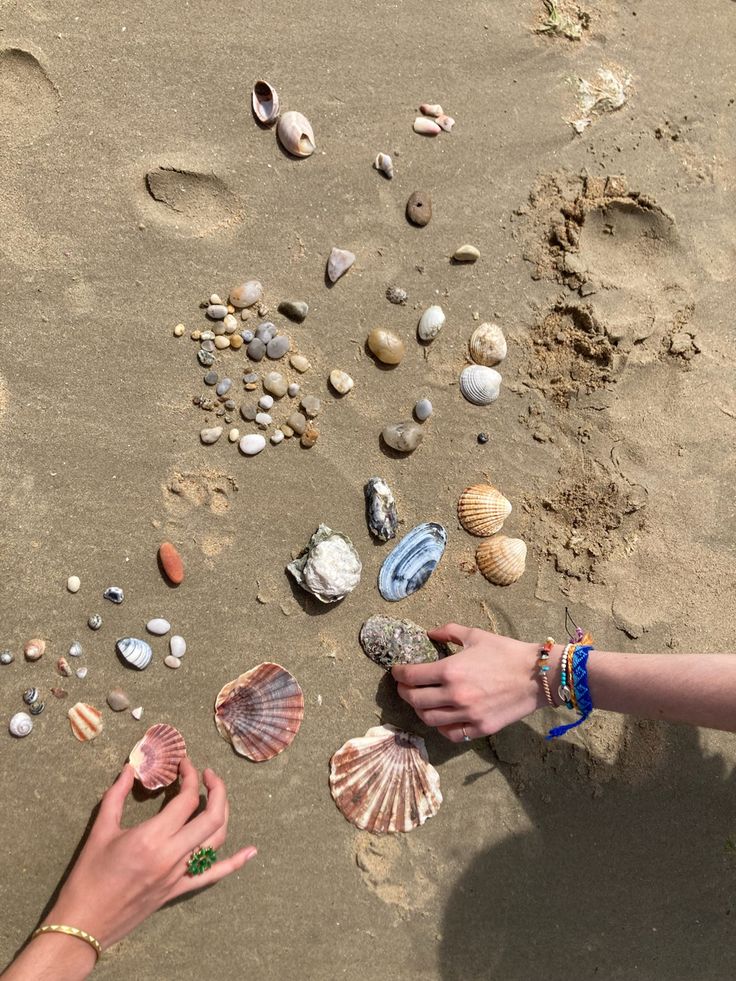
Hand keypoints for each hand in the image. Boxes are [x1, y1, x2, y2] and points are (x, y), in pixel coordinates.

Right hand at [45, 758, 255, 950]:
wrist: (85, 922)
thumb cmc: (88, 876)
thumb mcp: (100, 829)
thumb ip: (117, 794)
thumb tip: (132, 767)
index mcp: (152, 838)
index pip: (187, 799)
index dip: (190, 776)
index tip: (184, 763)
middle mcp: (172, 855)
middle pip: (211, 816)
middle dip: (216, 789)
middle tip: (207, 774)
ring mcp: (179, 875)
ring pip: (217, 840)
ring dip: (223, 813)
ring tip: (216, 796)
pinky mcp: (179, 890)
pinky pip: (213, 875)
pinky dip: (235, 862)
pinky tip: (251, 851)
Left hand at [391, 623, 541, 741]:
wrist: (537, 675)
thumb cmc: (506, 652)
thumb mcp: (475, 635)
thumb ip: (448, 632)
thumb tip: (429, 632)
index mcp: (450, 670)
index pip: (411, 676)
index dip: (399, 673)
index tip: (397, 671)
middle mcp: (454, 695)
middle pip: (415, 700)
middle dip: (404, 692)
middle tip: (404, 686)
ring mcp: (467, 715)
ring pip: (429, 719)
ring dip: (419, 710)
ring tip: (420, 701)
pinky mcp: (480, 728)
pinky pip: (450, 733)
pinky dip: (440, 726)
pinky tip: (440, 717)